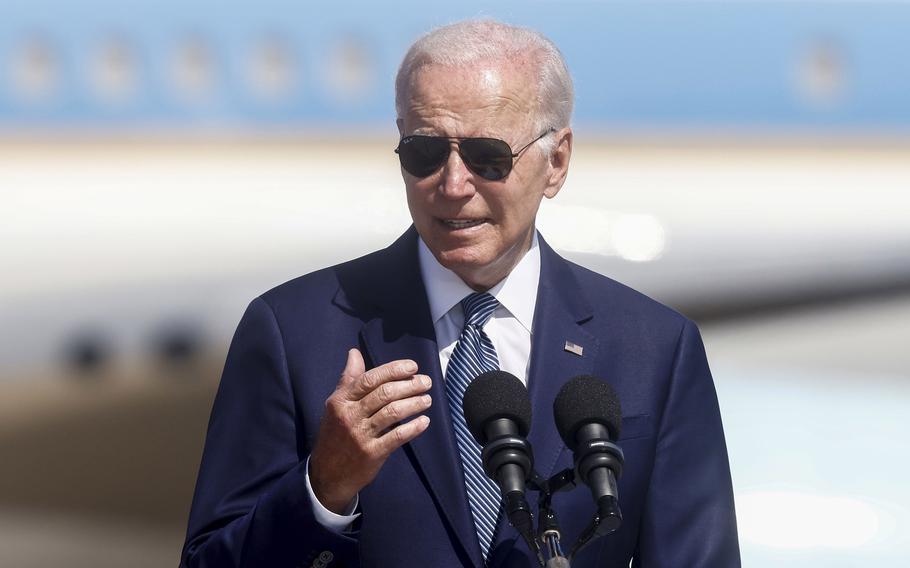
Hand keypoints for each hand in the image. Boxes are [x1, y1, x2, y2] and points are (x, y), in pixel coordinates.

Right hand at [309, 348, 431, 512]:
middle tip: (426, 382)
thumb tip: (354, 353)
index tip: (413, 366)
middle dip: (409, 385)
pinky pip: (397, 436)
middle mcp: (350, 416)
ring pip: (393, 412)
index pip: (370, 379)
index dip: (393, 370)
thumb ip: (348, 379)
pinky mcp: (371, 454)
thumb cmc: (335, 434)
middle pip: (384, 394)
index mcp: (341, 401)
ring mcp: (360, 435)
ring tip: (428, 399)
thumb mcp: (336, 405)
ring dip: (414, 403)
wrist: (327, 474)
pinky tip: (424, 421)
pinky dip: (413, 427)